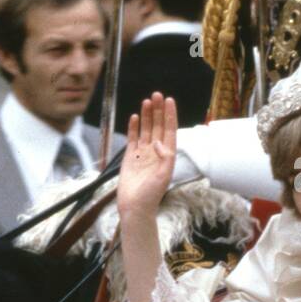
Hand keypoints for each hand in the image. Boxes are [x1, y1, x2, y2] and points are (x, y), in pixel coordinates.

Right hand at [116, 92, 176, 218]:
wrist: (134, 206)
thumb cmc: (151, 194)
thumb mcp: (163, 176)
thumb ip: (165, 158)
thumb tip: (158, 141)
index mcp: (166, 155)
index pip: (169, 130)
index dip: (170, 115)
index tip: (169, 100)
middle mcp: (156, 152)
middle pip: (158, 126)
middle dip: (158, 111)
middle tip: (157, 95)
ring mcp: (143, 154)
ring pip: (146, 130)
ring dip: (147, 116)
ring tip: (147, 101)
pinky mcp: (130, 157)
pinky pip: (133, 139)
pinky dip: (134, 128)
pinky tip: (136, 117)